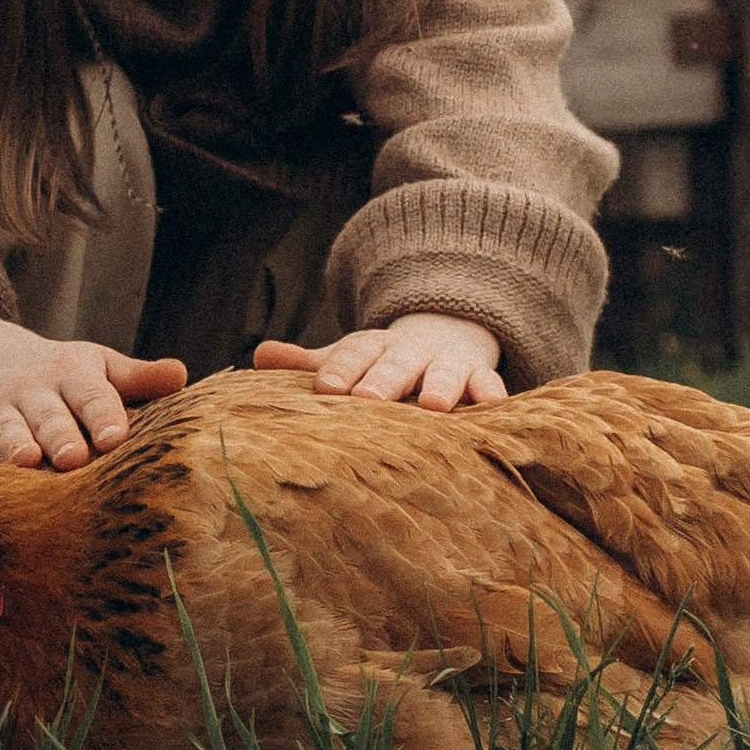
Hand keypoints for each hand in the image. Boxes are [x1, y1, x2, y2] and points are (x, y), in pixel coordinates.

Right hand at [0, 294, 187, 471]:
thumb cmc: (66, 377)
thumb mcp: (101, 367)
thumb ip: (138, 378)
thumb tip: (182, 375)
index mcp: (73, 373)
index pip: (91, 393)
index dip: (103, 414)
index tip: (115, 437)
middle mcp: (33, 389)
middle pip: (48, 414)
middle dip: (60, 435)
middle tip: (74, 458)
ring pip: (8, 430)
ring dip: (17, 446)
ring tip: (29, 464)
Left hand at [255, 313, 506, 410]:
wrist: (443, 338)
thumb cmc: (381, 366)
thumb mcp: (347, 360)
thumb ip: (307, 364)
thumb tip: (256, 357)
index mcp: (373, 347)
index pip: (354, 352)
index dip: (339, 368)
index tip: (325, 388)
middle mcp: (410, 352)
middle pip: (396, 363)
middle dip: (383, 380)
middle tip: (369, 400)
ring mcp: (448, 364)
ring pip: (445, 373)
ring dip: (440, 386)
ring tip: (434, 407)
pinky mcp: (481, 379)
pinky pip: (490, 386)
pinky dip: (492, 397)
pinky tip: (493, 410)